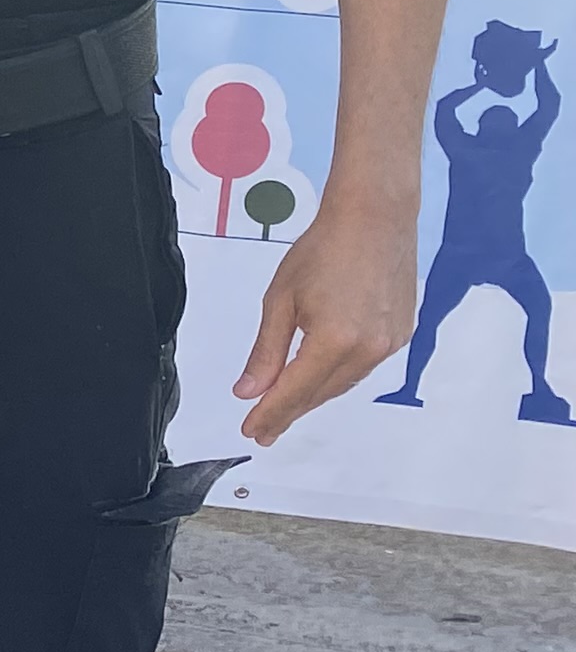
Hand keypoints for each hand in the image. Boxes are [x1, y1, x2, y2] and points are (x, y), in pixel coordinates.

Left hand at [233, 194, 419, 443]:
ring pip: (343, 383)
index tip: (253, 432)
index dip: (271, 414)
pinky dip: (338, 376)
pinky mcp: (402, 334)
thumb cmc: (323, 250)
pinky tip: (320, 377)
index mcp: (334, 340)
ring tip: (285, 408)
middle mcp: (368, 349)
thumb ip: (266, 351)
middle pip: (321, 392)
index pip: (295, 391)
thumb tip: (249, 390)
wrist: (375, 219)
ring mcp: (390, 343)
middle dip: (289, 411)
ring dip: (314, 396)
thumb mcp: (280, 300)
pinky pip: (363, 367)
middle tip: (263, 427)